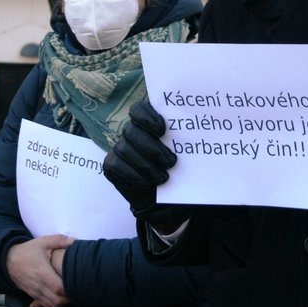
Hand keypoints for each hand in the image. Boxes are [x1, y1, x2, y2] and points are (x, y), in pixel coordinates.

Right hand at [6, 234, 73, 306]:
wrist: (9, 260)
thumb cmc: (28, 250)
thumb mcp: (43, 242)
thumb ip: (59, 240)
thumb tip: (75, 241)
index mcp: (42, 272)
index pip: (58, 288)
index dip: (69, 289)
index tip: (76, 283)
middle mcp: (38, 284)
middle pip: (57, 301)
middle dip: (68, 299)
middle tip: (75, 290)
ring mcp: (34, 291)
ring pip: (51, 305)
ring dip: (62, 303)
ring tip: (68, 294)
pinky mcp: (32, 294)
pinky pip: (45, 305)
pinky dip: (53, 304)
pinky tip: (58, 297)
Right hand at [104, 102, 185, 231]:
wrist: (158, 197)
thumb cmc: (172, 169)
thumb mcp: (180, 155)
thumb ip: (181, 142)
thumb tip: (197, 134)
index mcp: (146, 123)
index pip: (139, 109)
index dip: (147, 117)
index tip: (162, 131)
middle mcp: (129, 132)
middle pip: (132, 130)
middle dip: (152, 148)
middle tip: (171, 162)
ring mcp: (118, 147)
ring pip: (126, 150)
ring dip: (147, 166)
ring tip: (163, 178)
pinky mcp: (110, 164)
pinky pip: (118, 165)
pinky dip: (134, 175)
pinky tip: (147, 183)